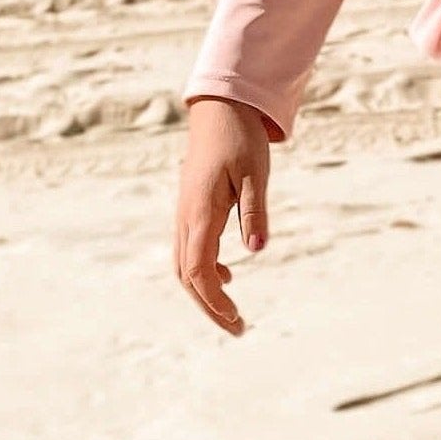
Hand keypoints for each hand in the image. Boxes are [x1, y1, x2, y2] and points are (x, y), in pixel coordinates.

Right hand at [175, 97, 272, 333]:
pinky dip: (204, 272)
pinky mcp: (190, 211)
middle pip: (187, 277)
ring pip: (184, 266)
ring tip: (232, 315)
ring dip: (205, 293)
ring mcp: (184, 215)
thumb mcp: (256, 172)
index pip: (198, 270)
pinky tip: (228, 276)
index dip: (215, 300)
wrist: (219, 109)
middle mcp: (186, 219)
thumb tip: (257, 248)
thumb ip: (256, 210)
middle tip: (239, 330)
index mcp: (200, 213)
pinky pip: (189, 250)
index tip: (237, 320)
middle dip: (210, 307)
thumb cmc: (240, 138)